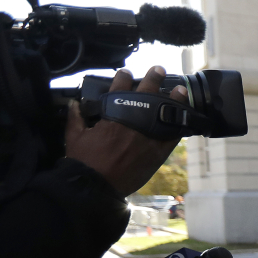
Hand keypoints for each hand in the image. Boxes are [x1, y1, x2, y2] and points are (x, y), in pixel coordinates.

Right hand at [65, 66, 188, 196]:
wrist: (96, 187)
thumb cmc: (83, 163)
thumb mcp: (73, 137)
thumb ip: (75, 117)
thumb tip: (73, 103)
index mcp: (112, 116)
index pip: (118, 90)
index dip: (123, 78)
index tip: (126, 72)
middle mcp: (133, 123)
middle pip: (147, 95)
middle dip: (153, 79)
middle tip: (158, 69)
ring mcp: (147, 138)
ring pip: (165, 113)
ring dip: (173, 100)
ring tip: (180, 90)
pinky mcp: (157, 153)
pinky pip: (172, 136)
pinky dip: (178, 126)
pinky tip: (184, 118)